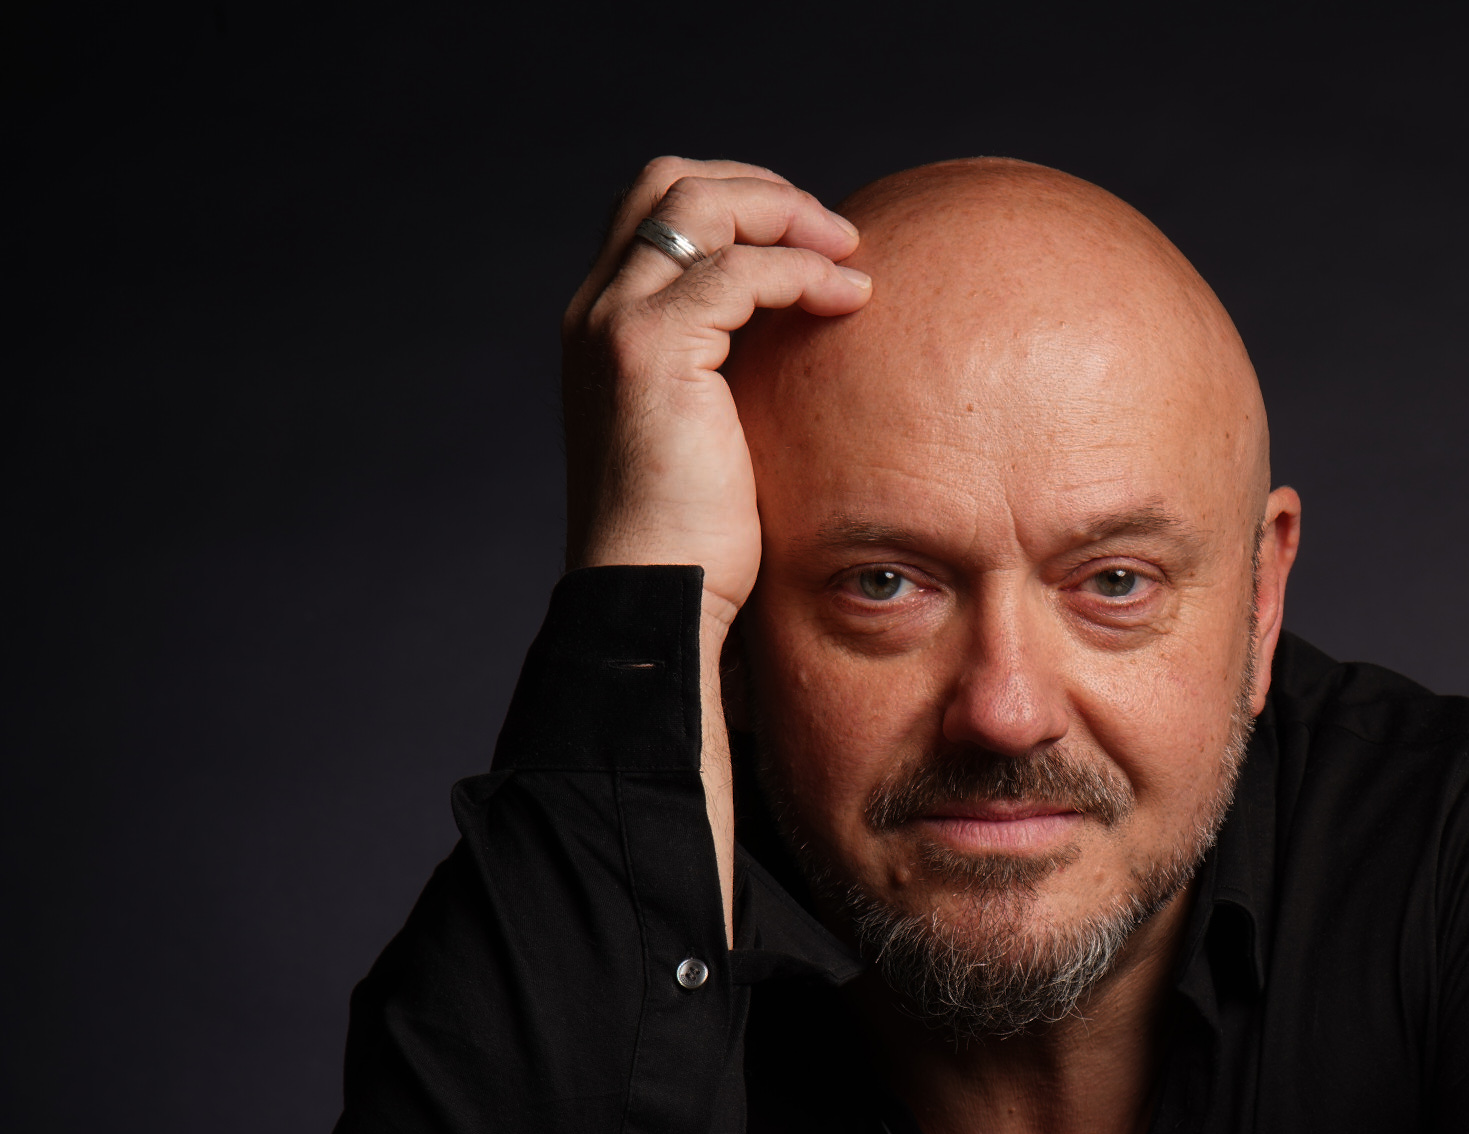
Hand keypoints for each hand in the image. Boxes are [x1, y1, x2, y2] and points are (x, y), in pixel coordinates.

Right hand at [562, 156, 871, 616]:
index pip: (659, 211)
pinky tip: (849, 300)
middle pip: (670, 181)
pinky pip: (738, 270)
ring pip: (701, 203)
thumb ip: (732, 371)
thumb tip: (804, 341)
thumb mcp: (715, 433)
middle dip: (762, 191)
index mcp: (604, 324)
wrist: (659, 597)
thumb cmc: (698, 539)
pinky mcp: (651, 350)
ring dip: (788, 216)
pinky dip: (801, 270)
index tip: (810, 245)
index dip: (740, 205)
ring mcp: (616, 323)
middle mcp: (596, 310)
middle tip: (836, 235)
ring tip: (851, 256)